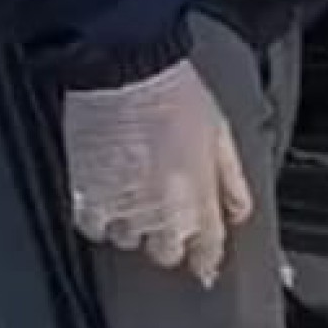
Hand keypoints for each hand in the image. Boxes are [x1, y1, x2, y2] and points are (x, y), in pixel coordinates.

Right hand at [62, 61, 254, 284]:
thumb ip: (231, 181)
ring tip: (133, 190)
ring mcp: (123, 208)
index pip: (208, 251)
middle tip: (163, 209)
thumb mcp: (220, 134)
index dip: (206, 257)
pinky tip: (107, 192)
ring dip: (132, 224)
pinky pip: (93, 227)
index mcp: (199, 199)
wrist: (126, 68)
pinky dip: (100, 216)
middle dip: (168, 238)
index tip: (203, 259)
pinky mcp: (88, 197)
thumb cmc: (176, 93)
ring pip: (128, 241)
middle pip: (166, 254)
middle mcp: (162, 213)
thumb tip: (239, 211)